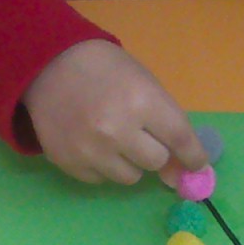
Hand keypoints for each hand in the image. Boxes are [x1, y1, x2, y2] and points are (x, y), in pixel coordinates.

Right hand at [21, 40, 206, 184]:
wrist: (46, 65)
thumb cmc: (103, 68)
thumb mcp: (142, 82)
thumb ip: (165, 121)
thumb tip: (180, 168)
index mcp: (141, 101)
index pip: (179, 139)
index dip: (194, 156)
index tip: (197, 166)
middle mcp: (117, 130)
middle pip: (156, 161)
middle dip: (156, 152)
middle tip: (142, 137)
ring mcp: (91, 150)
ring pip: (130, 176)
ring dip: (130, 162)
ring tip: (113, 138)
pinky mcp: (69, 163)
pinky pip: (102, 179)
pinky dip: (103, 166)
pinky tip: (91, 142)